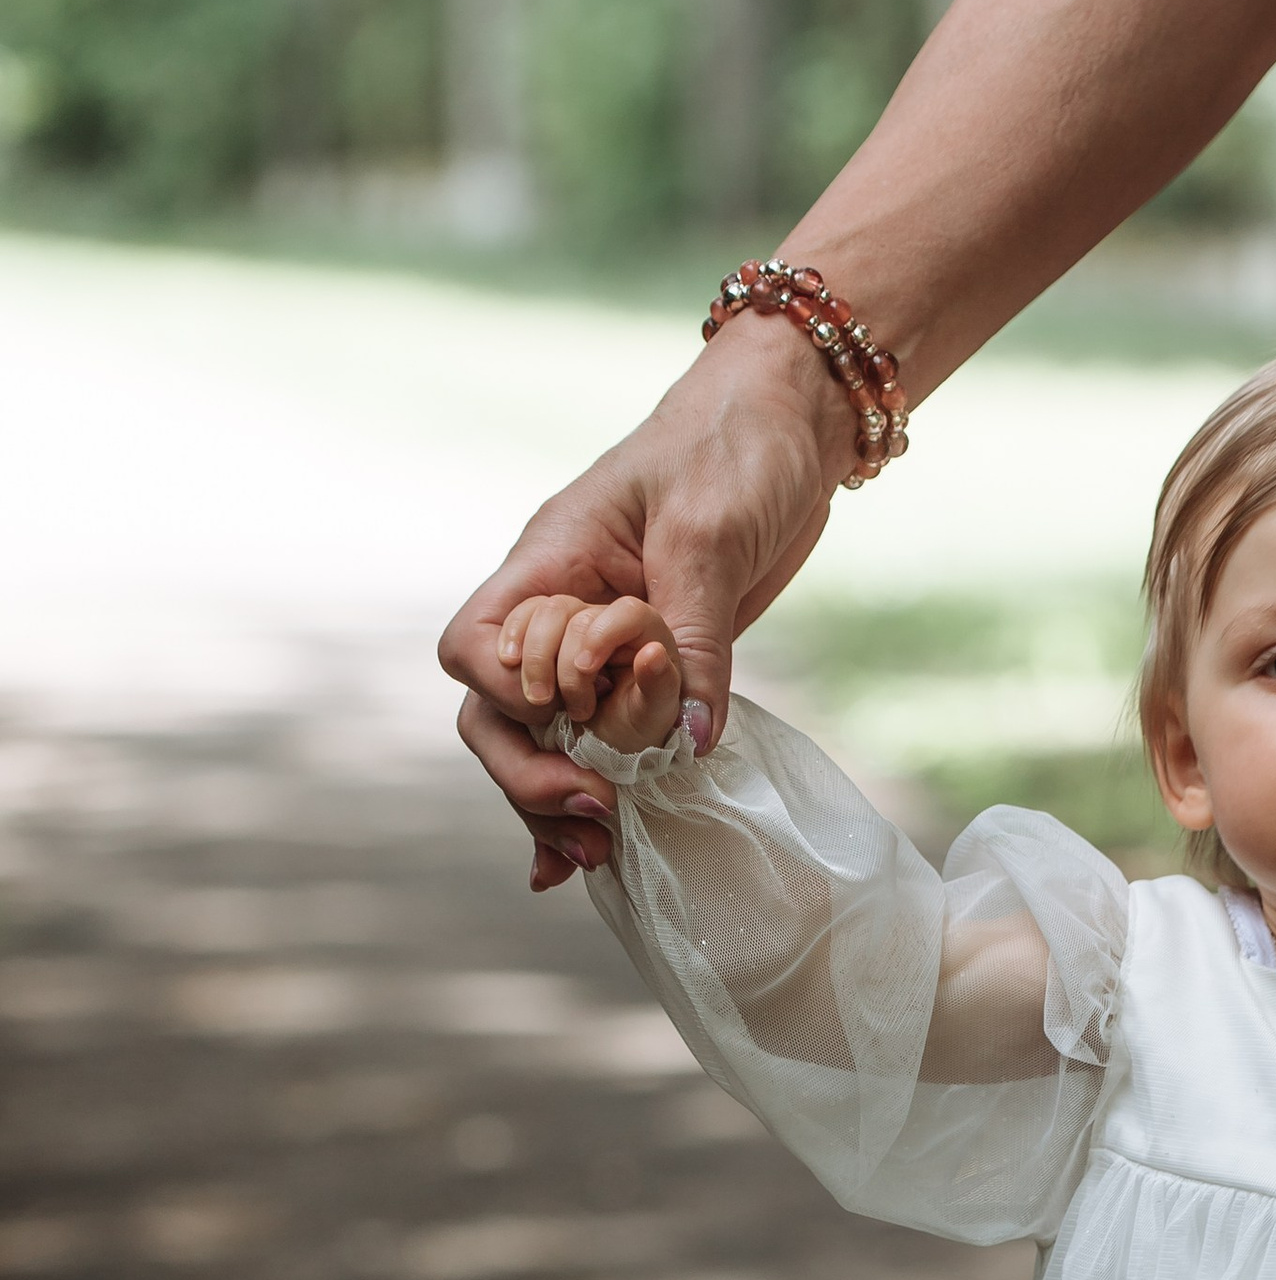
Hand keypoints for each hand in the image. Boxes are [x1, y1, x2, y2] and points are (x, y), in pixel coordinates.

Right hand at [440, 311, 845, 889]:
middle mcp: (560, 612)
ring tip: (600, 859)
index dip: (507, 697)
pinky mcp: (651, 669)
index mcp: (548, 563)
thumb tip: (682, 747)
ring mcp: (602, 646)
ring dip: (562, 803)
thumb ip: (693, 638)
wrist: (794, 420)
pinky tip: (600, 856)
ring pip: (548, 739)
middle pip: (497, 713)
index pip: (477, 647)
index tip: (570, 717)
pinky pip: (610, 740)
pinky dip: (600, 794)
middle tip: (595, 818)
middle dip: (530, 773)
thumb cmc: (737, 446)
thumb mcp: (711, 534)